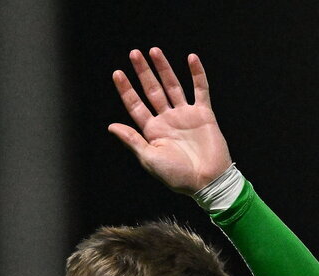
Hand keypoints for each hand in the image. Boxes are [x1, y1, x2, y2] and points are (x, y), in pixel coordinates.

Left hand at [109, 48, 231, 193]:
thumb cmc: (177, 176)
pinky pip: (200, 89)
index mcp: (153, 132)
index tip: (117, 73)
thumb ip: (132, 140)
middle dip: (143, 72)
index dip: (126, 90)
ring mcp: (185, 115)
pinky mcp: (203, 113)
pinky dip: (197, 74)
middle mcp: (167, 120)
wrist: (207, 180)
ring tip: (154, 51)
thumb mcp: (149, 159)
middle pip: (152, 91)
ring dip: (164, 68)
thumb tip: (112, 126)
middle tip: (134, 54)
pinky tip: (191, 58)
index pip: (136, 106)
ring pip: (173, 86)